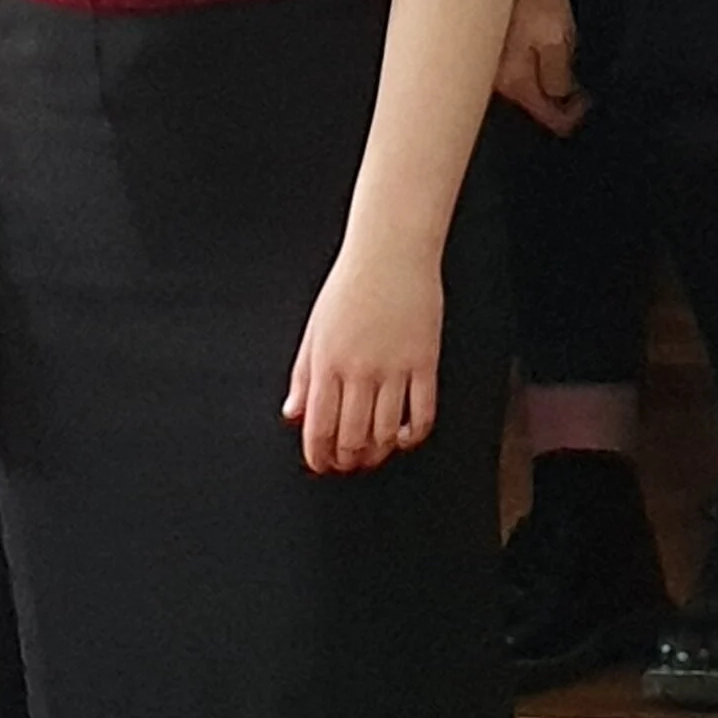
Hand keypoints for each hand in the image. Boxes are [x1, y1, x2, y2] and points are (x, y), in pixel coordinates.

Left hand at [285, 241, 442, 473]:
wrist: (389, 251)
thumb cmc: (350, 285)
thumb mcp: (315, 328)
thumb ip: (303, 375)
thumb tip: (293, 413)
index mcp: (327, 361)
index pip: (319, 426)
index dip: (318, 455)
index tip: (320, 465)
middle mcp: (360, 369)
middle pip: (353, 437)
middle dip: (347, 460)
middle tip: (347, 464)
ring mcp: (394, 368)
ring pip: (387, 433)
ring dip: (378, 453)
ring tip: (373, 454)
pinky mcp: (424, 362)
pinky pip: (423, 414)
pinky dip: (414, 435)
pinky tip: (406, 437)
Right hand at [493, 0, 585, 136]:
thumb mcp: (557, 35)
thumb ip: (560, 74)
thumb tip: (565, 99)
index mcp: (514, 81)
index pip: (550, 118)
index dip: (576, 113)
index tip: (589, 96)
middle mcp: (499, 79)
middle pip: (538, 104)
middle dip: (561, 95)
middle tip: (579, 73)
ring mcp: (496, 62)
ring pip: (531, 85)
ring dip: (551, 75)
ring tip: (565, 50)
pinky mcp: (497, 45)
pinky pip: (523, 66)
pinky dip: (539, 61)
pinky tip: (548, 42)